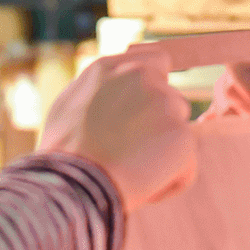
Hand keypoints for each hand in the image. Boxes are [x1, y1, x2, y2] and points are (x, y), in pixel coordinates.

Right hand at [39, 51, 196, 211]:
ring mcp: (166, 103)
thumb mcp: (69, 107)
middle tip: (133, 153)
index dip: (158, 85)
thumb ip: (101, 91)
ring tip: (133, 172)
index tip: (152, 106)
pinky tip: (144, 188)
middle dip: (160, 124)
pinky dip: (172, 180)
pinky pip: (186, 165)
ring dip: (165, 151)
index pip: (156, 61)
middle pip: (171, 99)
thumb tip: (114, 93)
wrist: (73, 184)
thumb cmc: (63, 154)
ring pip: (179, 131)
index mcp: (111, 68)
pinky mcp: (183, 135)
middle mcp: (141, 77)